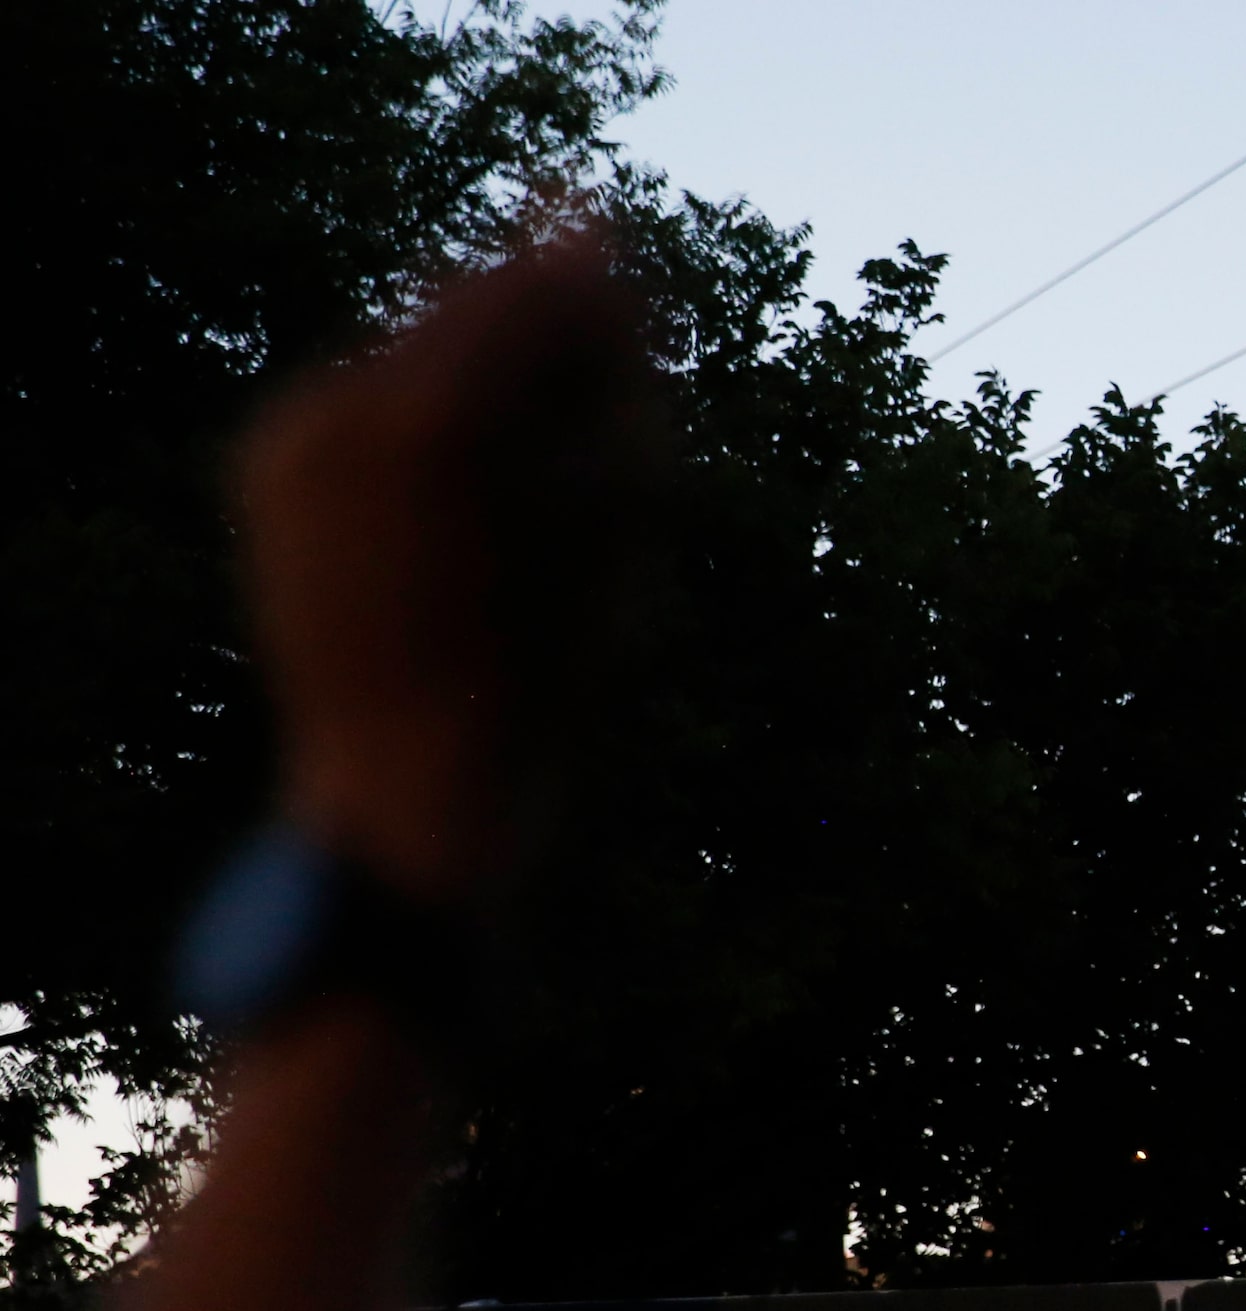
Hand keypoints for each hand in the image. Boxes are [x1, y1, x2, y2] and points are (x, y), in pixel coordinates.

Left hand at [234, 234, 648, 904]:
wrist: (408, 770)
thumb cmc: (544, 662)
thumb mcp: (620, 517)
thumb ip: (619, 377)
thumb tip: (607, 262)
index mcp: (443, 414)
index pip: (526, 281)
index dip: (580, 259)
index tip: (615, 242)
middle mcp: (347, 405)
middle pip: (456, 298)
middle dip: (522, 308)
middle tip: (580, 335)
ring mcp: (293, 435)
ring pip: (403, 346)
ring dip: (465, 367)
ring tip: (514, 453)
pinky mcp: (260, 466)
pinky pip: (354, 402)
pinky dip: (407, 419)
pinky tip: (445, 493)